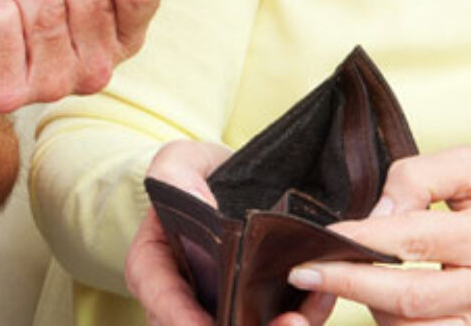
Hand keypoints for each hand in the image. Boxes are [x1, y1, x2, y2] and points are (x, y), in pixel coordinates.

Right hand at [126, 141, 334, 325]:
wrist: (236, 180)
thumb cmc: (199, 174)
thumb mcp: (180, 161)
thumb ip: (176, 173)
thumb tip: (200, 204)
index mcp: (154, 263)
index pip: (160, 298)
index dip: (180, 318)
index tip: (209, 325)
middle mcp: (183, 296)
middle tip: (277, 323)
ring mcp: (219, 306)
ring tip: (298, 320)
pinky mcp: (253, 306)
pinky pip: (269, 322)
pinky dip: (297, 318)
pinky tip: (316, 304)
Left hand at [287, 147, 470, 325]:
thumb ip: (419, 178)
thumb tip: (375, 217)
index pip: (416, 240)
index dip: (364, 241)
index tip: (323, 236)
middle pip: (410, 297)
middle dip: (350, 287)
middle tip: (304, 273)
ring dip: (369, 308)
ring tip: (341, 279)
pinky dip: (395, 323)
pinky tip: (373, 300)